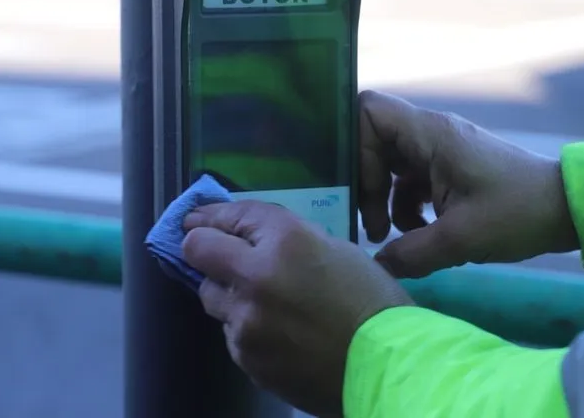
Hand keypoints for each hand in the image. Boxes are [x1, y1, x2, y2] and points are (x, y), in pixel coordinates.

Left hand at [182, 201, 412, 416]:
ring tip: (260, 300)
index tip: (197, 220)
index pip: (229, 216)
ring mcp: (245, 320)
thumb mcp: (335, 249)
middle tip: (215, 253)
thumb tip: (252, 239)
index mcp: (284, 240)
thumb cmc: (372, 301)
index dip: (211, 216)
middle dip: (203, 248)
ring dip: (227, 292)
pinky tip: (276, 333)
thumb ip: (287, 240)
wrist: (386, 367)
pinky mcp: (245, 356)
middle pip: (197, 250)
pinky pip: (230, 332)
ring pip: (210, 295)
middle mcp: (254, 275)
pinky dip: (245, 327)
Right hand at [359, 90, 577, 278]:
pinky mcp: (451, 168)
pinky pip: (411, 179)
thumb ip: (410, 253)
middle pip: (373, 141)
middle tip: (368, 222)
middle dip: (364, 182)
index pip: (369, 112)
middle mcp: (431, 134)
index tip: (360, 187)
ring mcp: (441, 150)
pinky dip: (405, 205)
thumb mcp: (460, 239)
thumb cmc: (517, 213)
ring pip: (390, 164)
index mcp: (431, 134)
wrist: (568, 210)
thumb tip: (375, 266)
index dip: (355, 146)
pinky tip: (417, 234)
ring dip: (383, 198)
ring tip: (389, 236)